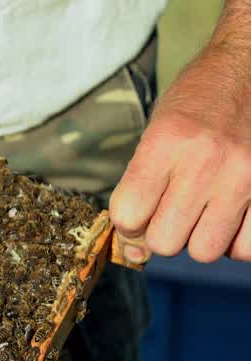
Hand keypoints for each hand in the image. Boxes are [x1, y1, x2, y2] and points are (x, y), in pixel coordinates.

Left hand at [110, 28, 250, 262]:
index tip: (138, 206)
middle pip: (164, 242)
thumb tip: (132, 252)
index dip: (127, 219)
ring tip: (203, 211)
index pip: (127, 216)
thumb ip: (138, 190)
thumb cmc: (196, 103)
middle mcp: (205, 162)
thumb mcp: (155, 133)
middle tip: (171, 209)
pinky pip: (246, 248)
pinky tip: (229, 217)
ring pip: (204, 250)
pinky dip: (234, 241)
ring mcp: (243, 177)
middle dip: (161, 232)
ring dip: (198, 238)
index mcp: (165, 142)